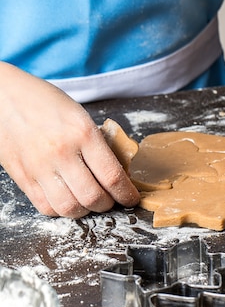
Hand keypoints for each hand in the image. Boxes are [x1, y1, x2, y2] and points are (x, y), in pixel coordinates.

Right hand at [0, 62, 139, 216]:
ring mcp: (40, 167)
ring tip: (89, 201)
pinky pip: (46, 207)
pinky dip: (61, 210)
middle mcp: (61, 152)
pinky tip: (67, 199)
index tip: (131, 198)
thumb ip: (98, 144)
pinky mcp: (23, 177)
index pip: (112, 176)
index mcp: (82, 133)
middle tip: (110, 200)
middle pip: (93, 198)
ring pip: (70, 208)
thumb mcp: (80, 115)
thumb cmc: (44, 102)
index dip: (126, 194)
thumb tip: (118, 173)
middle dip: (107, 204)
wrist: (3, 96)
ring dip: (85, 210)